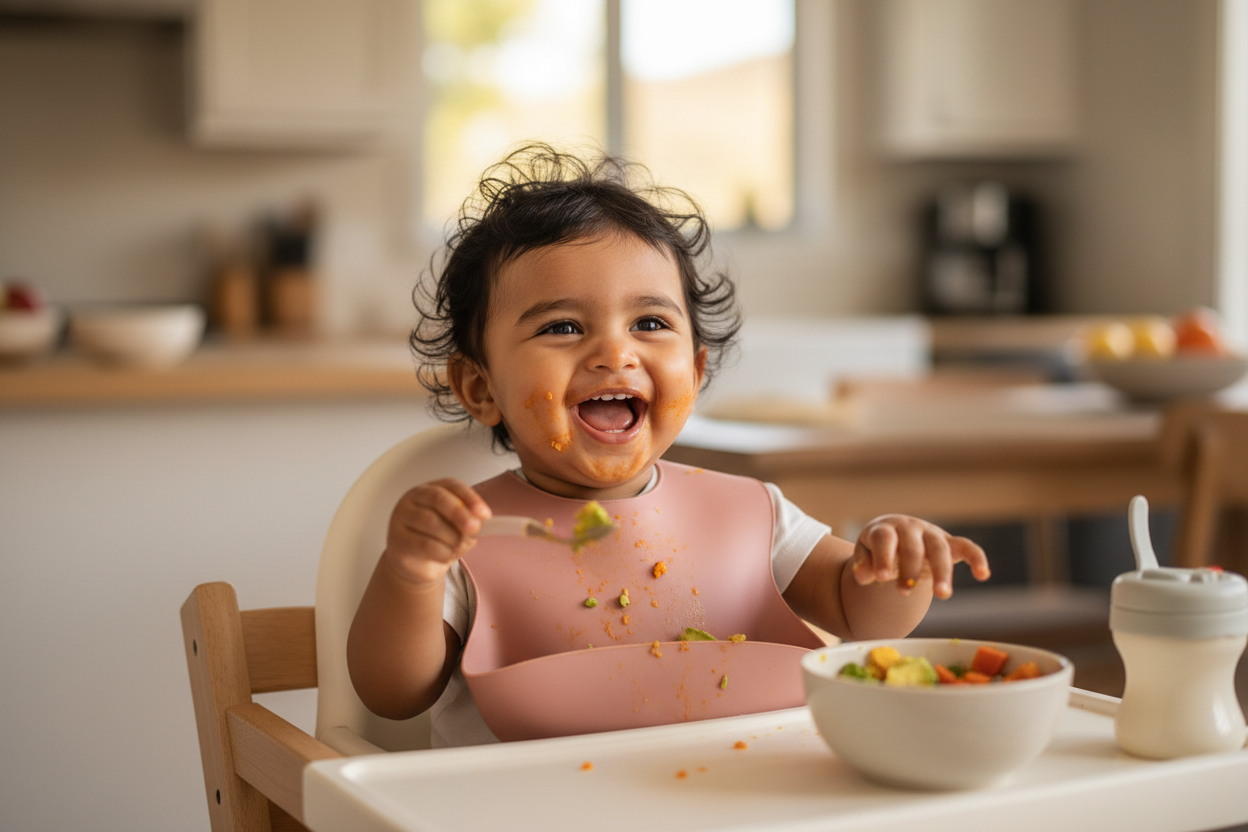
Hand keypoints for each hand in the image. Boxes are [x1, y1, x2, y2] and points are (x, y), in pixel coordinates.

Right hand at [382, 478, 491, 584]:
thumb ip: (468, 520)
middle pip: (438, 499)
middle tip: (474, 528)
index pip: (451, 485)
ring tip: (457, 546)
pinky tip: (446, 555)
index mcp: (430, 489)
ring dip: (452, 538)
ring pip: (432, 522)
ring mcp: (401, 518)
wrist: (416, 565)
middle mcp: (412, 499)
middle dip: (460, 514)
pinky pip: (424, 544)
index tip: (485, 514)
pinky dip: (443, 552)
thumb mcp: (456, 527)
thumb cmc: (437, 540)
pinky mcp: (397, 540)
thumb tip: (480, 521)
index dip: (470, 498)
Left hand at [850, 514, 989, 599]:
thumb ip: (863, 565)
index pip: (885, 538)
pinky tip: (983, 575)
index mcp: (886, 528)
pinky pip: (967, 546)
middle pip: (913, 545)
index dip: (883, 556)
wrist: (894, 536)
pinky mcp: (949, 543)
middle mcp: (910, 528)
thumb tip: (864, 577)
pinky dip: (977, 558)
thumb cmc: (876, 549)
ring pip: (939, 548)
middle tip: (904, 592)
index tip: (882, 577)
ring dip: (942, 571)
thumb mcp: (865, 554)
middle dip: (910, 569)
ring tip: (942, 595)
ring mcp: (931, 534)